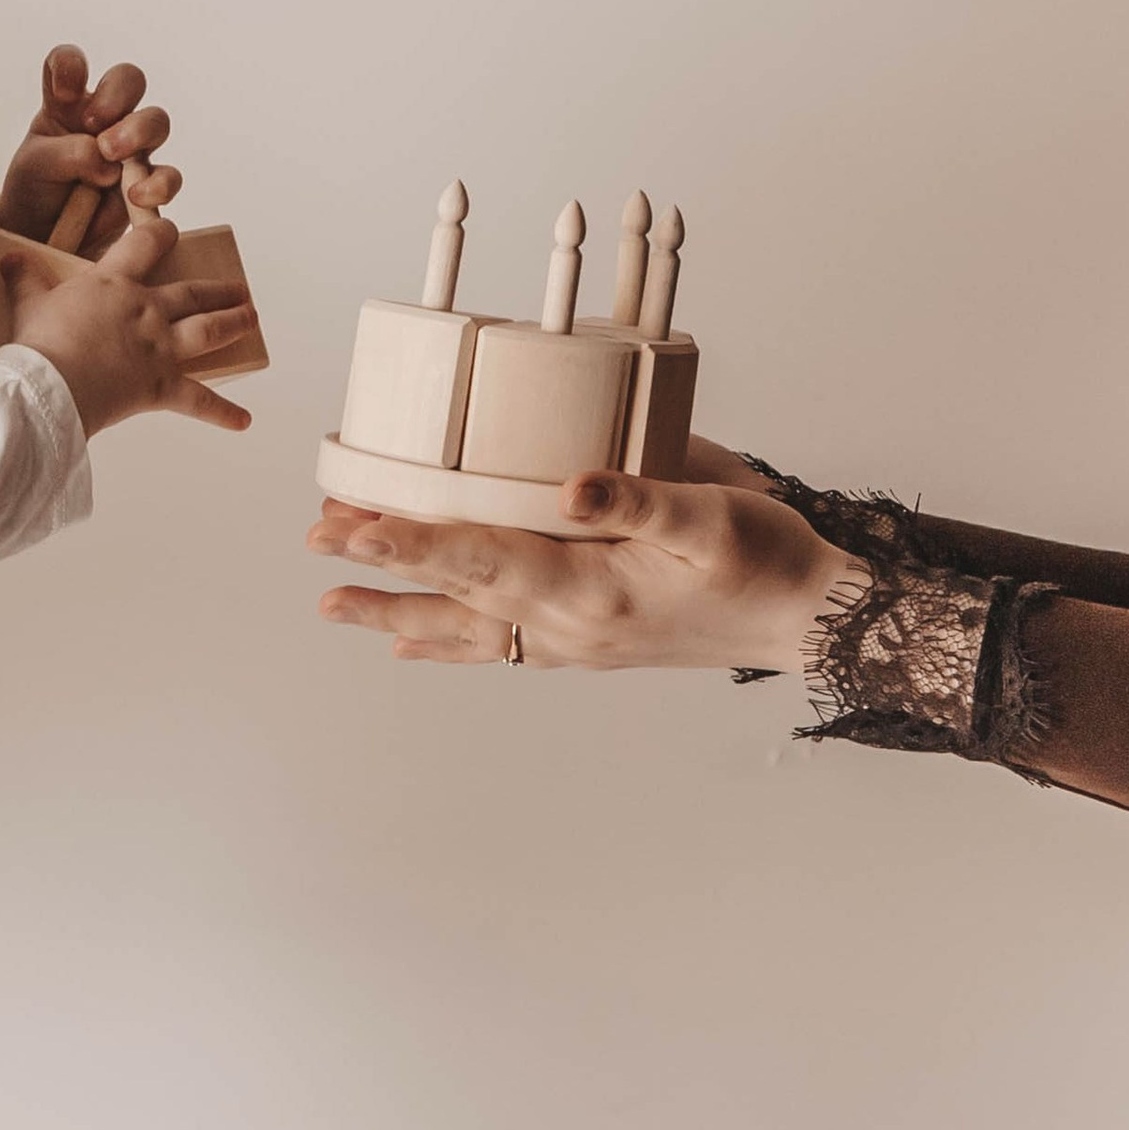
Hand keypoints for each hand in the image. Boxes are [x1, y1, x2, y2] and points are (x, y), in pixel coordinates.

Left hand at [0, 45, 180, 249]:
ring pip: (155, 121)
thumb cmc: (36, 189)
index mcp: (66, 103)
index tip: (63, 89)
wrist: (44, 235)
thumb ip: (67, 155)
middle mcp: (103, 116)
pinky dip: (158, 184)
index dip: (70, 64)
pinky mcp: (147, 182)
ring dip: (138, 132)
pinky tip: (136, 196)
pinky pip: (168, 175)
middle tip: (95, 124)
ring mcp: (129, 147)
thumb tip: (107, 162)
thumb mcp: (34, 168)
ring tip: (112, 155)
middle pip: (128, 80)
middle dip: (116, 95)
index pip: (70, 63)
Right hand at [7, 212, 256, 438]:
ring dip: (234, 323)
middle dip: (218, 287)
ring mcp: (159, 348)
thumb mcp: (27, 303)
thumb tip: (9, 257)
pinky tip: (245, 420)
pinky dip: (223, 412)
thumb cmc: (38, 343)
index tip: (171, 231)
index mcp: (115, 284)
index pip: (147, 244)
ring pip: (209, 330)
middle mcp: (146, 310)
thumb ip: (24, 278)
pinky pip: (199, 401)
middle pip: (193, 292)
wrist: (51, 385)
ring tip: (251, 317)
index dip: (162, 234)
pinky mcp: (161, 386)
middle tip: (239, 287)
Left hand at [309, 454, 857, 671]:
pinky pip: (499, 647)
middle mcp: (572, 626)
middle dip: (384, 567)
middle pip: (457, 594)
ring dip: (397, 611)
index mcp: (593, 588)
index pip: (482, 558)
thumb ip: (639, 496)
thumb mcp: (714, 512)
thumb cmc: (769, 560)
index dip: (413, 540)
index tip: (353, 526)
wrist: (812, 620)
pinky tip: (408, 644)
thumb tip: (571, 483)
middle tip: (316, 541)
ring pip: (466, 628)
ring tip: (331, 603)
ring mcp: (576, 641)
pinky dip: (449, 643)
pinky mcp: (589, 643)